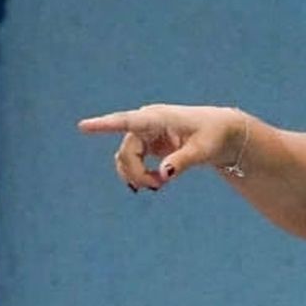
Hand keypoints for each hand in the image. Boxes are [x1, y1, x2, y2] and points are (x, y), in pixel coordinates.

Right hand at [77, 103, 246, 190]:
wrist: (222, 133)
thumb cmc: (214, 136)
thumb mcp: (203, 151)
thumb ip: (182, 162)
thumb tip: (163, 175)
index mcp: (158, 118)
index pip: (127, 121)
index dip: (104, 125)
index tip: (83, 126)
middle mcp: (146, 123)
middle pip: (126, 152)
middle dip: (136, 173)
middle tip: (157, 187)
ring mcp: (144, 133)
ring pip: (126, 159)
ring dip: (136, 176)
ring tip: (158, 186)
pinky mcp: (147, 143)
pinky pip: (132, 161)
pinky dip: (139, 175)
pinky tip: (154, 183)